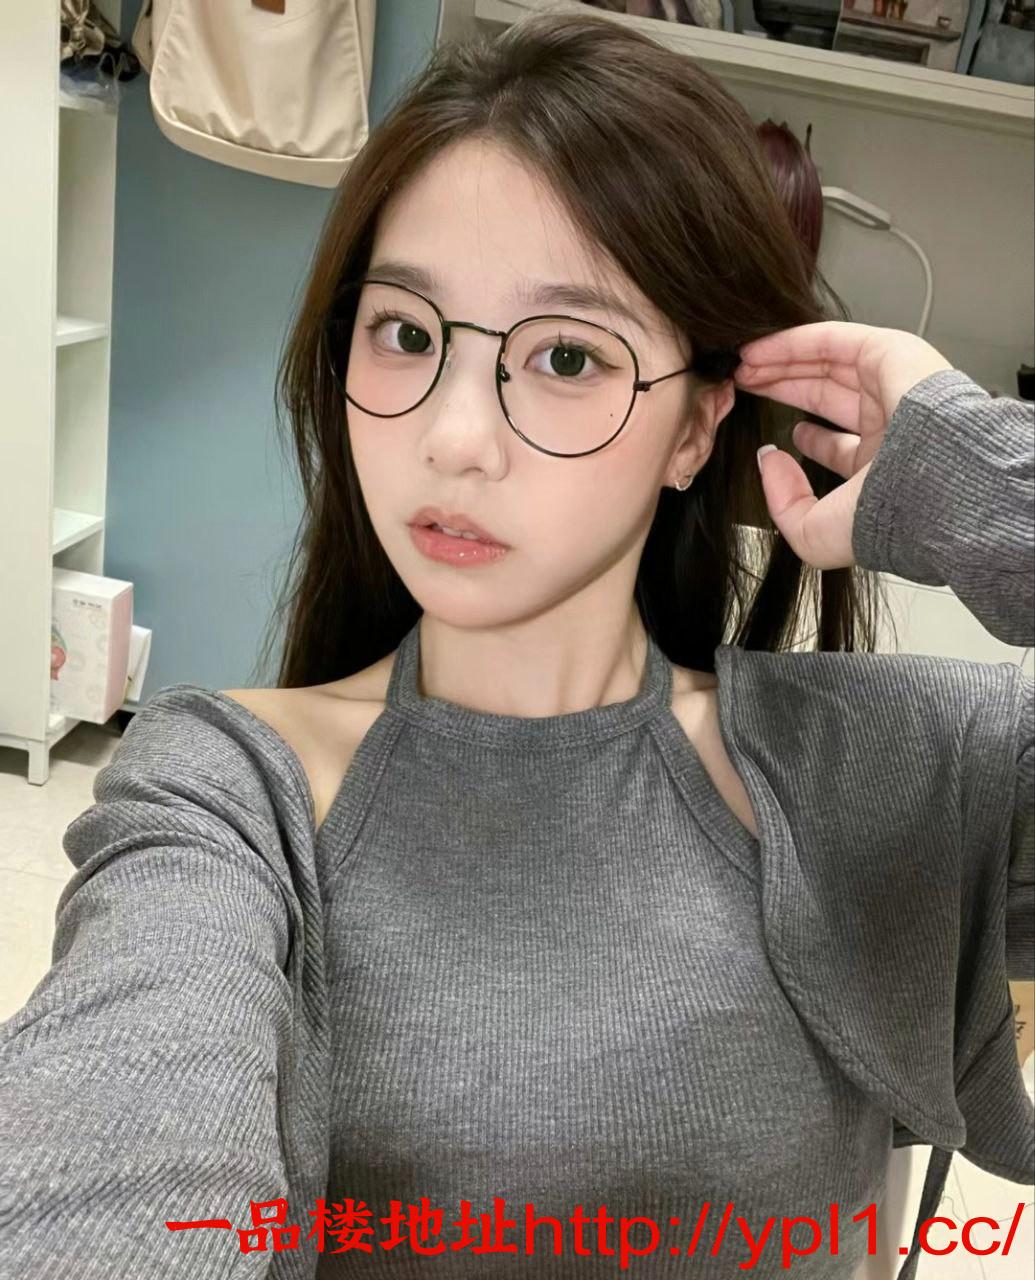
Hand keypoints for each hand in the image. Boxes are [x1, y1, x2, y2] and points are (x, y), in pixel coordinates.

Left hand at [734, 322, 953, 569]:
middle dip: (785, 390)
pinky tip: (759, 352)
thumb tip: (771, 462)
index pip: (840, 446)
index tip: (772, 442)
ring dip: (783, 363)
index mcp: (885, 468)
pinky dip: (793, 343)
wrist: (927, 484)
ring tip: (745, 367)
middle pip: (828, 396)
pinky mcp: (890, 352)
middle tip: (748, 390)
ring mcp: (893, 386)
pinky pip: (833, 340)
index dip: (806, 438)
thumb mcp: (816, 534)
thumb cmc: (884, 517)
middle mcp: (892, 424)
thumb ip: (784, 504)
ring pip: (828, 365)